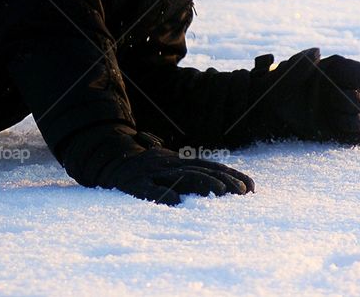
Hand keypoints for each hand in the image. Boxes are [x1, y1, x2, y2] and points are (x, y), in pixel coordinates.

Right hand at [57, 123, 253, 205]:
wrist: (107, 158)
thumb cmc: (144, 169)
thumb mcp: (169, 167)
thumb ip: (190, 174)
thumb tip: (220, 185)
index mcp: (179, 161)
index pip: (211, 166)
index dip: (232, 176)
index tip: (252, 188)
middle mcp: (169, 164)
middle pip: (201, 171)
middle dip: (224, 181)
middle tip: (243, 193)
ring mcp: (153, 172)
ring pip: (181, 177)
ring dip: (203, 184)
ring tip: (221, 193)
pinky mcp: (134, 184)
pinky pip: (148, 189)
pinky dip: (162, 194)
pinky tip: (176, 201)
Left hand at [247, 47, 359, 144]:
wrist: (259, 118)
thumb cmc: (269, 91)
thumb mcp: (280, 76)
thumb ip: (297, 64)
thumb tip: (318, 52)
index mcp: (330, 73)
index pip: (356, 72)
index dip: (358, 75)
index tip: (359, 80)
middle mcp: (337, 92)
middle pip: (359, 97)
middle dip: (352, 100)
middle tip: (335, 102)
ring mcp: (336, 114)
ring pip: (358, 117)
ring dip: (354, 119)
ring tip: (340, 121)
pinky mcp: (334, 133)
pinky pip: (356, 135)